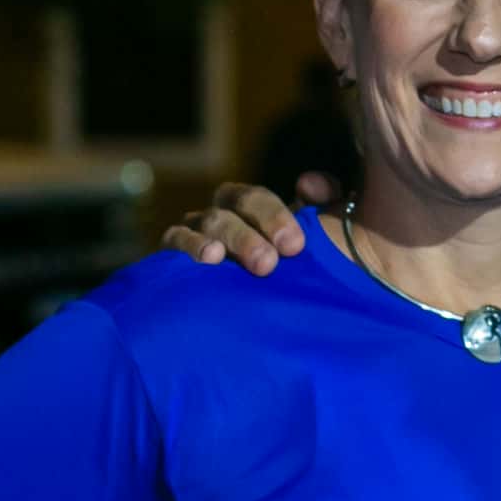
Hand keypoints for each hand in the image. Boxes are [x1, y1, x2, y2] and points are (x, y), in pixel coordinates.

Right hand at [159, 174, 334, 274]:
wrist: (256, 316)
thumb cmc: (288, 273)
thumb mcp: (313, 240)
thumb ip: (326, 205)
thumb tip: (309, 184)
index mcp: (249, 207)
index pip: (256, 198)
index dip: (274, 216)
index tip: (295, 246)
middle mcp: (220, 215)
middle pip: (230, 211)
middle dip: (248, 236)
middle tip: (267, 264)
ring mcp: (195, 233)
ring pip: (207, 225)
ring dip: (222, 242)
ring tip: (224, 258)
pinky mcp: (174, 257)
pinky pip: (175, 242)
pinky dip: (189, 247)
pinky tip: (207, 260)